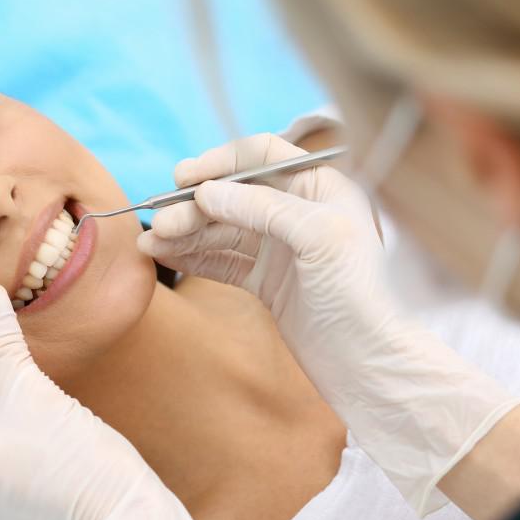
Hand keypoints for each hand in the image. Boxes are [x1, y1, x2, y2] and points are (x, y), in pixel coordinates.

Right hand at [139, 134, 519, 514]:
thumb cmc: (361, 295)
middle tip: (161, 224)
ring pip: (222, 230)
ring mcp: (281, 249)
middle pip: (234, 196)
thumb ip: (262, 208)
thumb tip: (207, 192)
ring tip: (151, 244)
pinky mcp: (267, 282)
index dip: (220, 162)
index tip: (183, 177)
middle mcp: (300, 212)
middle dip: (194, 207)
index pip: (261, 156)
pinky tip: (166, 257)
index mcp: (321, 188)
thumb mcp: (317, 237)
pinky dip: (195, 257)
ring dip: (186, 233)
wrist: (368, 363)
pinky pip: (223, 260)